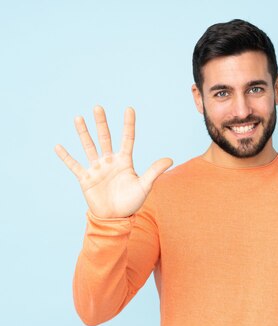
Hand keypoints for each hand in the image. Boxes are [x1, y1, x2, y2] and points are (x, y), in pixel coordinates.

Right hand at [55, 106, 172, 217]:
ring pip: (89, 147)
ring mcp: (97, 168)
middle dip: (102, 123)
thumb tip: (170, 159)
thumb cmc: (131, 202)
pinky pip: (74, 166)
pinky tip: (58, 146)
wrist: (116, 218)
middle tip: (98, 107)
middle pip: (105, 138)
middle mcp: (110, 161)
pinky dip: (66, 157)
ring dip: (84, 133)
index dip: (128, 124)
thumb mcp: (144, 186)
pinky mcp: (86, 179)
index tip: (129, 109)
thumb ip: (154, 171)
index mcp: (124, 161)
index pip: (127, 139)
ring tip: (78, 118)